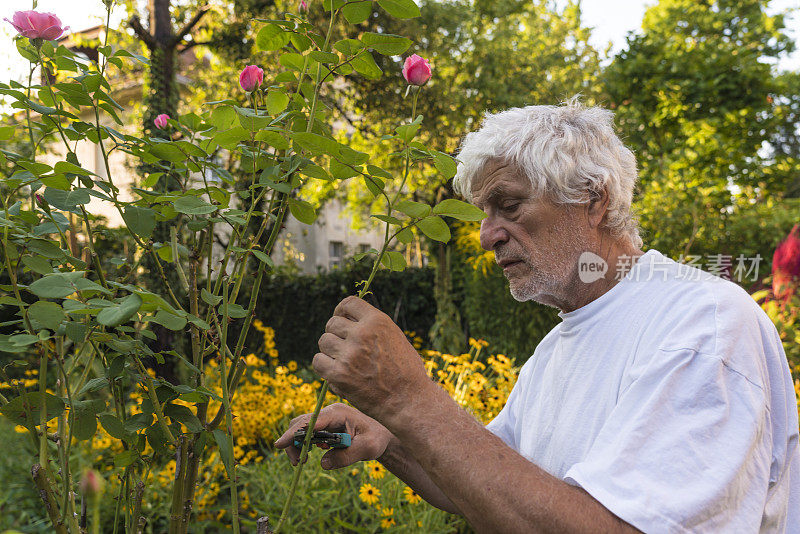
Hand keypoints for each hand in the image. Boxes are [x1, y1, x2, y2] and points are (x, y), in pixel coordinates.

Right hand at [274, 403, 393, 469]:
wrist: (382, 435)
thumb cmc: (377, 439)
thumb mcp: (367, 449)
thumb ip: (346, 457)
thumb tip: (323, 463)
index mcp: (338, 413)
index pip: (311, 421)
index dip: (294, 432)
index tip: (279, 444)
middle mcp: (329, 413)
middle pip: (300, 423)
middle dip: (294, 442)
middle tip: (299, 463)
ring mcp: (326, 419)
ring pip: (301, 428)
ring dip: (297, 445)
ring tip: (302, 462)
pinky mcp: (325, 426)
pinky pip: (307, 433)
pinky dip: (303, 445)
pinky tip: (309, 455)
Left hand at [313, 296, 430, 421]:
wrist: (409, 401)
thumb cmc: (406, 372)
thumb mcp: (395, 338)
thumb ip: (372, 327)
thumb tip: (347, 319)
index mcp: (378, 321)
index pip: (348, 303)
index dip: (341, 311)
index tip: (341, 320)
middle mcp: (362, 334)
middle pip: (332, 324)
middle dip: (336, 334)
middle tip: (344, 348)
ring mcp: (349, 354)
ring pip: (324, 341)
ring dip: (330, 351)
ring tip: (344, 362)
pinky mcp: (339, 374)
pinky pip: (318, 361)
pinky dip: (324, 366)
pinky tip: (336, 372)